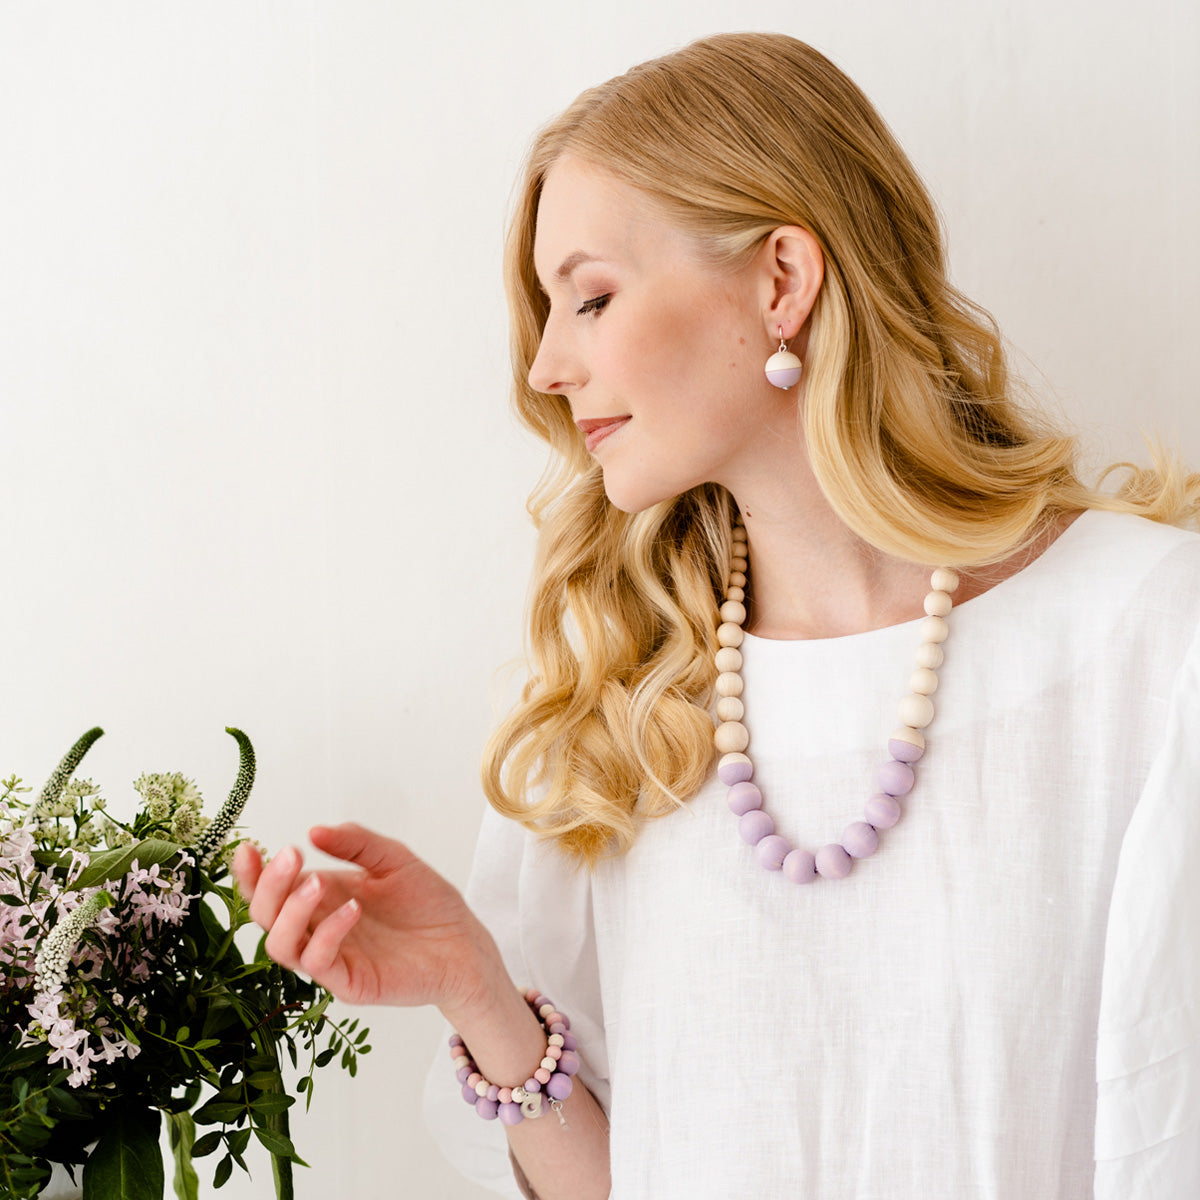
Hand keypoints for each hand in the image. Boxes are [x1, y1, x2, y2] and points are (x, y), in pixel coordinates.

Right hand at [233, 823, 494, 1012]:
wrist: (464, 941)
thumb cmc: (427, 902)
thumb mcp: (393, 859)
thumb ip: (356, 843)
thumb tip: (314, 831)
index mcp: (321, 897)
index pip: (271, 889)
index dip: (251, 873)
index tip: (249, 850)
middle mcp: (317, 927)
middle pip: (265, 916)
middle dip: (268, 886)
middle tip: (291, 856)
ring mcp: (330, 957)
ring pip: (281, 945)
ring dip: (290, 912)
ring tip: (318, 882)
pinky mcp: (349, 982)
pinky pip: (320, 963)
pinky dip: (327, 934)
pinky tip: (353, 910)